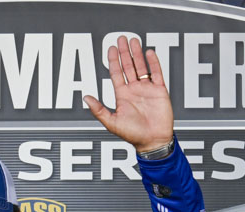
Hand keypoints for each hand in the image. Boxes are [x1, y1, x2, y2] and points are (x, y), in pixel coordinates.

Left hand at [83, 36, 173, 152]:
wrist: (152, 140)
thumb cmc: (132, 135)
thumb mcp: (111, 122)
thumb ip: (98, 110)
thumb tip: (85, 98)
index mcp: (122, 96)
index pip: (116, 74)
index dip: (113, 61)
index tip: (110, 48)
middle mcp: (134, 90)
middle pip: (128, 66)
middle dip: (124, 52)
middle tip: (121, 38)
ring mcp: (147, 89)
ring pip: (141, 67)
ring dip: (137, 54)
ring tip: (133, 41)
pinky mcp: (160, 90)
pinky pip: (157, 73)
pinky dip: (153, 63)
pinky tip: (149, 53)